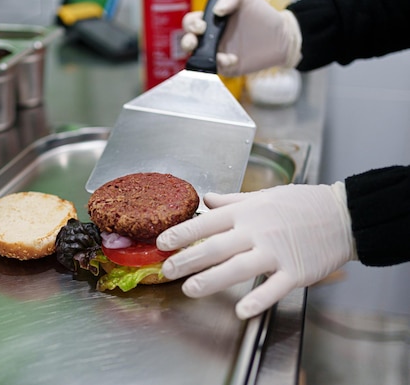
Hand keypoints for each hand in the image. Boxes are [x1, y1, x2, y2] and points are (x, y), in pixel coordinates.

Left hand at [156, 183, 356, 318]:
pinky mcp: (295, 271)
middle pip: (216, 246)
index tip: (162, 242)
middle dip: (188, 259)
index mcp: (248, 212)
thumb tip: (206, 199)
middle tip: (168, 270)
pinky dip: (258, 300)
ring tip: (190, 289)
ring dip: (212, 279)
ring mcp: (276, 252)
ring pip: (238, 267)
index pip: (208, 222)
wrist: (342, 215)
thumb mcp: (263, 196)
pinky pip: (273, 288)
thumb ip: (233, 201)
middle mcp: (258, 231)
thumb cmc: (301, 204)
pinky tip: (240, 310)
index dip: (182, 232)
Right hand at [180, 0, 301, 75]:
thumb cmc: (262, 15)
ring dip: (200, 57)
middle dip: (187, 42)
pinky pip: (216, 69)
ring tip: (217, 55)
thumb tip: (216, 11)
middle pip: (187, 42)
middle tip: (194, 42)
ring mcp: (217, 53)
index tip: (202, 26)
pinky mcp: (226, 67)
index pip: (191, 22)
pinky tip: (233, 59)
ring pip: (197, 59)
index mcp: (211, 21)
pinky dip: (221, 65)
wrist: (281, 37)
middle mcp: (211, 38)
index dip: (191, 25)